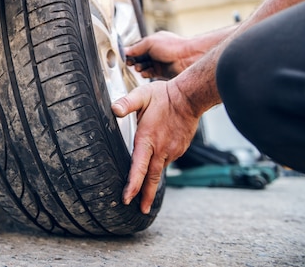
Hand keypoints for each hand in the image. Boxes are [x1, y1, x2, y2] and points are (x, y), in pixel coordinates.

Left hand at [111, 80, 199, 213]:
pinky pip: (166, 161)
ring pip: (159, 170)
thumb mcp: (142, 96)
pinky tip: (155, 163)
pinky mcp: (179, 149)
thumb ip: (127, 103)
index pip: (139, 167)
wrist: (190, 97)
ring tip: (145, 194)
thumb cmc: (164, 95)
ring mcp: (172, 150)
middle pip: (152, 178)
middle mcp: (161, 149)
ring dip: (152, 182)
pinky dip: (159, 166)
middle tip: (141, 210)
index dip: (133, 185)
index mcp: (148, 139)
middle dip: (145, 196)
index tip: (127, 199)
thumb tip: (114, 109)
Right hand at [125, 31, 193, 79]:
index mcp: (152, 42)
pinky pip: (150, 73)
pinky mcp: (161, 72)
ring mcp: (158, 62)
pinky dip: (146, 74)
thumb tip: (124, 50)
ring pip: (143, 66)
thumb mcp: (150, 43)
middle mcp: (154, 52)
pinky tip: (144, 73)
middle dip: (133, 60)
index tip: (124, 57)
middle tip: (129, 63)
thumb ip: (136, 47)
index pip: (136, 47)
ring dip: (139, 68)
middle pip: (138, 58)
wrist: (188, 57)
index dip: (129, 52)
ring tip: (138, 68)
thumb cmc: (173, 46)